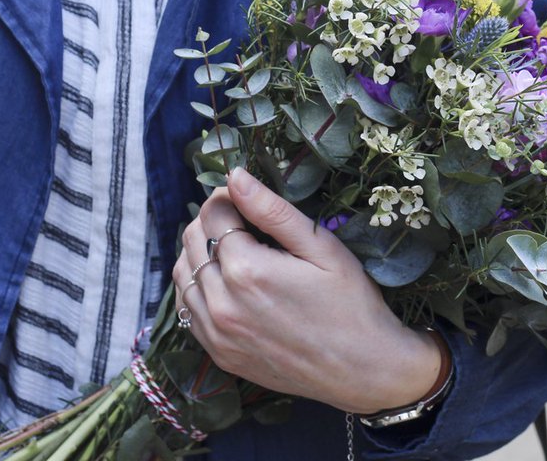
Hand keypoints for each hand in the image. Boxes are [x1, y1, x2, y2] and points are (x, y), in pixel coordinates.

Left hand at [171, 167, 442, 414]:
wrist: (363, 369)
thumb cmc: (351, 303)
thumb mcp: (321, 247)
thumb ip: (273, 211)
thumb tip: (236, 176)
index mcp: (247, 270)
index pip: (213, 214)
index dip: (228, 196)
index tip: (247, 196)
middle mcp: (221, 303)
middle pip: (192, 241)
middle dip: (212, 220)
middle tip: (243, 219)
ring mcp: (217, 333)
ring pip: (183, 275)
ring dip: (200, 253)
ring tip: (234, 248)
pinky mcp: (219, 353)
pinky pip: (188, 310)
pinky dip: (197, 287)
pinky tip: (224, 282)